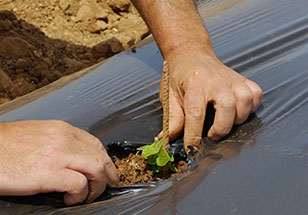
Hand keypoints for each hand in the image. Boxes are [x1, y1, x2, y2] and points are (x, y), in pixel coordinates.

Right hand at [0, 120, 117, 204]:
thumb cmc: (6, 144)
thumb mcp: (39, 135)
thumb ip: (59, 142)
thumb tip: (74, 157)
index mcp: (62, 130)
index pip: (95, 143)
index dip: (105, 159)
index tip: (107, 170)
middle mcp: (64, 139)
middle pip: (100, 156)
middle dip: (107, 174)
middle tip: (105, 186)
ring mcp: (58, 155)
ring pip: (96, 169)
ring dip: (96, 186)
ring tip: (86, 195)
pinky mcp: (48, 173)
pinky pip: (79, 184)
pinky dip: (80, 194)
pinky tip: (70, 198)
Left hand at [159, 49, 261, 151]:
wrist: (190, 54)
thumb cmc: (179, 75)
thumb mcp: (169, 95)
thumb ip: (171, 118)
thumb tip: (166, 139)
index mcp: (194, 83)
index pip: (196, 114)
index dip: (194, 136)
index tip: (192, 149)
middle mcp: (215, 79)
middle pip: (227, 107)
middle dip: (221, 129)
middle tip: (211, 136)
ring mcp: (231, 78)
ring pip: (245, 101)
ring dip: (237, 119)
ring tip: (225, 123)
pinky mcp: (241, 79)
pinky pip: (255, 94)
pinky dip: (251, 107)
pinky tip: (238, 111)